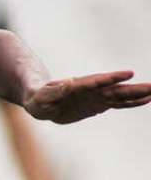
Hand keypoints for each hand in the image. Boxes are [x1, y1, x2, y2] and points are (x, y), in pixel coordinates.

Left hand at [24, 70, 150, 123]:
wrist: (42, 101)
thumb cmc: (39, 97)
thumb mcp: (42, 96)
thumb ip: (54, 92)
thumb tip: (68, 84)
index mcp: (78, 86)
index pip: (97, 81)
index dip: (112, 78)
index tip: (128, 74)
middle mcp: (92, 90)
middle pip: (115, 88)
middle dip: (133, 88)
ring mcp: (97, 97)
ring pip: (121, 96)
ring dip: (137, 95)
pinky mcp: (99, 105)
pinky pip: (119, 104)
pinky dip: (132, 103)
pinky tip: (146, 100)